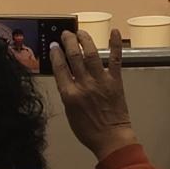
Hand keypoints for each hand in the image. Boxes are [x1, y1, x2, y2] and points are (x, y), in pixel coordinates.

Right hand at [52, 27, 137, 162]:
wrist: (110, 137)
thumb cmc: (87, 129)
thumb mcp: (70, 112)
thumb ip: (68, 93)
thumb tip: (65, 76)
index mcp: (70, 94)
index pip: (60, 68)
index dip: (56, 54)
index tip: (54, 45)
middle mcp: (84, 84)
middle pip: (74, 57)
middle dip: (69, 42)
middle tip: (66, 33)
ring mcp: (101, 80)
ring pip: (91, 54)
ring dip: (85, 40)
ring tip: (80, 31)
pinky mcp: (116, 80)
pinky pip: (116, 58)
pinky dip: (115, 44)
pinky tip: (115, 31)